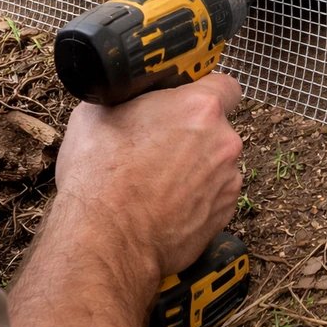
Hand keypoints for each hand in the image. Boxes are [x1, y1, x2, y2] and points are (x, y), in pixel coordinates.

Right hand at [53, 74, 244, 278]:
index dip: (204, 91)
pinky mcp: (225, 212)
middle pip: (218, 127)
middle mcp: (224, 141)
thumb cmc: (99, 177)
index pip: (225, 85)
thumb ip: (130, 94)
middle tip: (158, 145)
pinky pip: (214, 194)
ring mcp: (228, 179)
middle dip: (194, 133)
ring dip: (196, 166)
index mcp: (200, 107)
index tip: (186, 101)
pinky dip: (197, 196)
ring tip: (157, 181)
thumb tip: (132, 92)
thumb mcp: (98, 111)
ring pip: (216, 162)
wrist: (106, 241)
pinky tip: (166, 204)